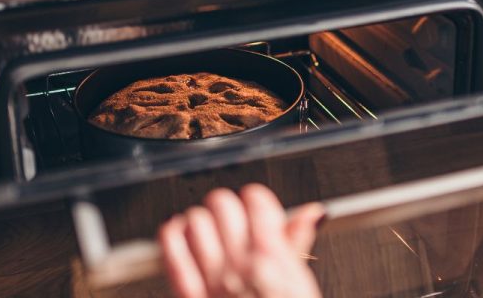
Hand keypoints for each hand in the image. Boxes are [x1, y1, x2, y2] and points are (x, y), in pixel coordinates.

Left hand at [159, 184, 323, 297]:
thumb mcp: (300, 285)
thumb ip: (297, 244)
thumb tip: (310, 213)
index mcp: (274, 259)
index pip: (256, 202)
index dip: (256, 199)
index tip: (255, 203)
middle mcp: (243, 267)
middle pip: (224, 206)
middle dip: (228, 206)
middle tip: (232, 216)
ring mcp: (214, 282)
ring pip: (196, 223)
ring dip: (200, 219)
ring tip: (205, 225)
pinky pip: (174, 256)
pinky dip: (172, 237)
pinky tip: (175, 230)